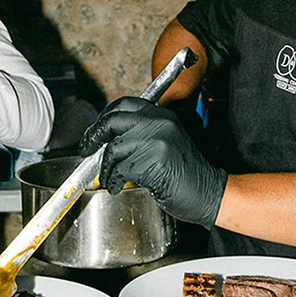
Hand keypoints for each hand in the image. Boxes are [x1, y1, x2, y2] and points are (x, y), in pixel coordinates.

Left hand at [80, 97, 225, 227]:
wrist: (209, 192)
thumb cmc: (187, 172)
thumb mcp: (168, 141)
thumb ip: (143, 132)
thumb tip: (108, 135)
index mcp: (162, 115)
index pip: (125, 104)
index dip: (104, 116)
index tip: (95, 129)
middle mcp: (159, 124)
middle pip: (113, 122)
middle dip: (94, 137)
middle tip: (87, 149)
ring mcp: (155, 142)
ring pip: (113, 150)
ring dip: (105, 168)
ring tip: (108, 178)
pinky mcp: (151, 163)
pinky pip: (120, 170)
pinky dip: (114, 180)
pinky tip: (117, 186)